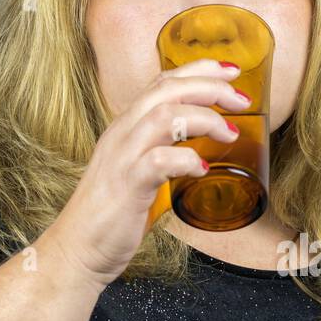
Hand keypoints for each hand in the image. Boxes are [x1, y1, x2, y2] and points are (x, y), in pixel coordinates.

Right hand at [40, 58, 249, 288]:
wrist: (78, 249)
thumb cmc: (112, 215)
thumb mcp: (139, 174)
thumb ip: (164, 159)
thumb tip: (199, 158)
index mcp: (127, 127)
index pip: (162, 82)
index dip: (199, 71)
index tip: (232, 72)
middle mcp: (123, 134)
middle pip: (167, 90)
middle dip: (210, 87)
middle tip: (243, 100)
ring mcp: (122, 157)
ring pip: (163, 116)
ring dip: (204, 118)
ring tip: (230, 133)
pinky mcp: (127, 185)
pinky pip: (158, 161)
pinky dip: (185, 160)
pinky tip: (201, 169)